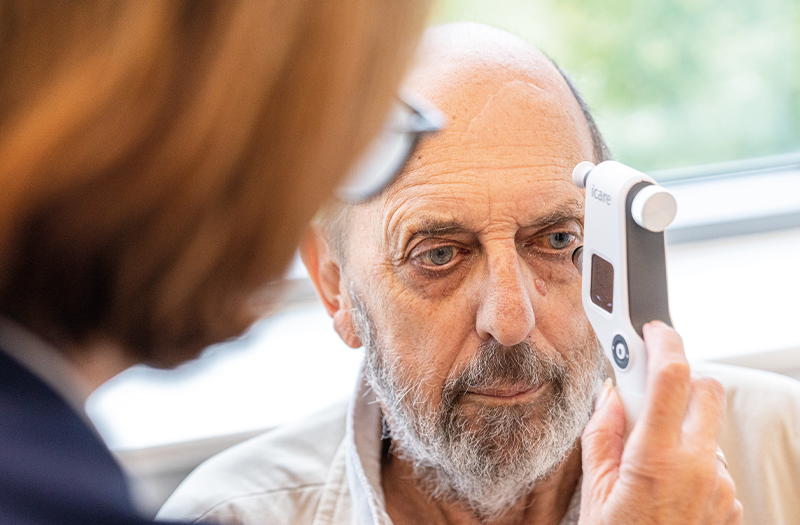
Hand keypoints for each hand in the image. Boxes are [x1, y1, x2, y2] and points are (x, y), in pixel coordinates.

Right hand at [579, 321, 742, 523]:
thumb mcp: (593, 490)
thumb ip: (603, 432)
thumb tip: (612, 394)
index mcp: (658, 459)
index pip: (673, 377)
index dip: (663, 343)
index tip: (653, 330)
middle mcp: (701, 468)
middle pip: (706, 391)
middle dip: (679, 380)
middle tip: (648, 394)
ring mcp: (722, 488)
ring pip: (709, 430)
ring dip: (683, 428)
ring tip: (650, 460)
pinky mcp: (732, 504)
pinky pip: (716, 464)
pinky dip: (694, 461)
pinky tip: (667, 487)